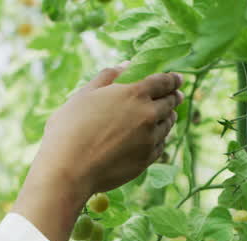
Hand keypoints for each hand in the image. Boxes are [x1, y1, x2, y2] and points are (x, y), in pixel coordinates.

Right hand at [39, 67, 183, 195]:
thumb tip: (126, 65)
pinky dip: (160, 137)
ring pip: (168, 124)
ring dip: (169, 117)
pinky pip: (160, 145)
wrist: (70, 169)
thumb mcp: (84, 95)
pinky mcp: (146, 160)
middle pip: (170, 102)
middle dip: (174, 96)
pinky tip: (155, 137)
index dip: (173, 79)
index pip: (163, 81)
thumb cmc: (70, 129)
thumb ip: (107, 77)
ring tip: (167, 115)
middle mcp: (147, 115)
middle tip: (176, 95)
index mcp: (134, 93)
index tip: (177, 79)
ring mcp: (149, 139)